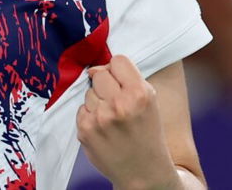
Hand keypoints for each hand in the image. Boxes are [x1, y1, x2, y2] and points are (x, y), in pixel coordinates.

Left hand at [77, 55, 180, 189]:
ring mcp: (100, 118)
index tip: (121, 81)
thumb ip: (128, 79)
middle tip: (116, 101)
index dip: (119, 70)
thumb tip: (97, 68)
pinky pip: (81, 109)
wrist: (143, 172)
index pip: (118, 60)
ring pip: (89, 92)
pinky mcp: (85, 130)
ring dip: (97, 102)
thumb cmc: (147, 133)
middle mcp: (119, 104)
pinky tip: (103, 128)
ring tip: (111, 119)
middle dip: (106, 84)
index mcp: (139, 94)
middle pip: (99, 74)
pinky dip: (90, 116)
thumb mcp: (150, 101)